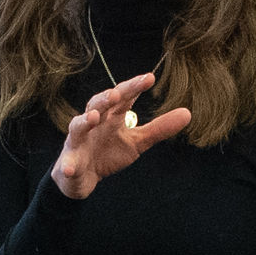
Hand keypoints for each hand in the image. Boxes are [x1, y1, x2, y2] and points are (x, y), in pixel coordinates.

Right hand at [49, 74, 192, 200]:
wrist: (83, 177)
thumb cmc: (108, 152)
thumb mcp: (137, 142)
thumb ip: (159, 128)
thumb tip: (188, 113)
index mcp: (112, 116)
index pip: (123, 97)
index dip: (134, 87)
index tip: (149, 78)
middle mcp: (93, 122)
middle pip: (98, 104)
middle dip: (106, 98)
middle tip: (117, 94)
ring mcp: (79, 140)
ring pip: (78, 126)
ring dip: (84, 121)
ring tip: (93, 117)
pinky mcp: (69, 160)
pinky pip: (67, 162)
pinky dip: (67, 165)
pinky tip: (68, 169)